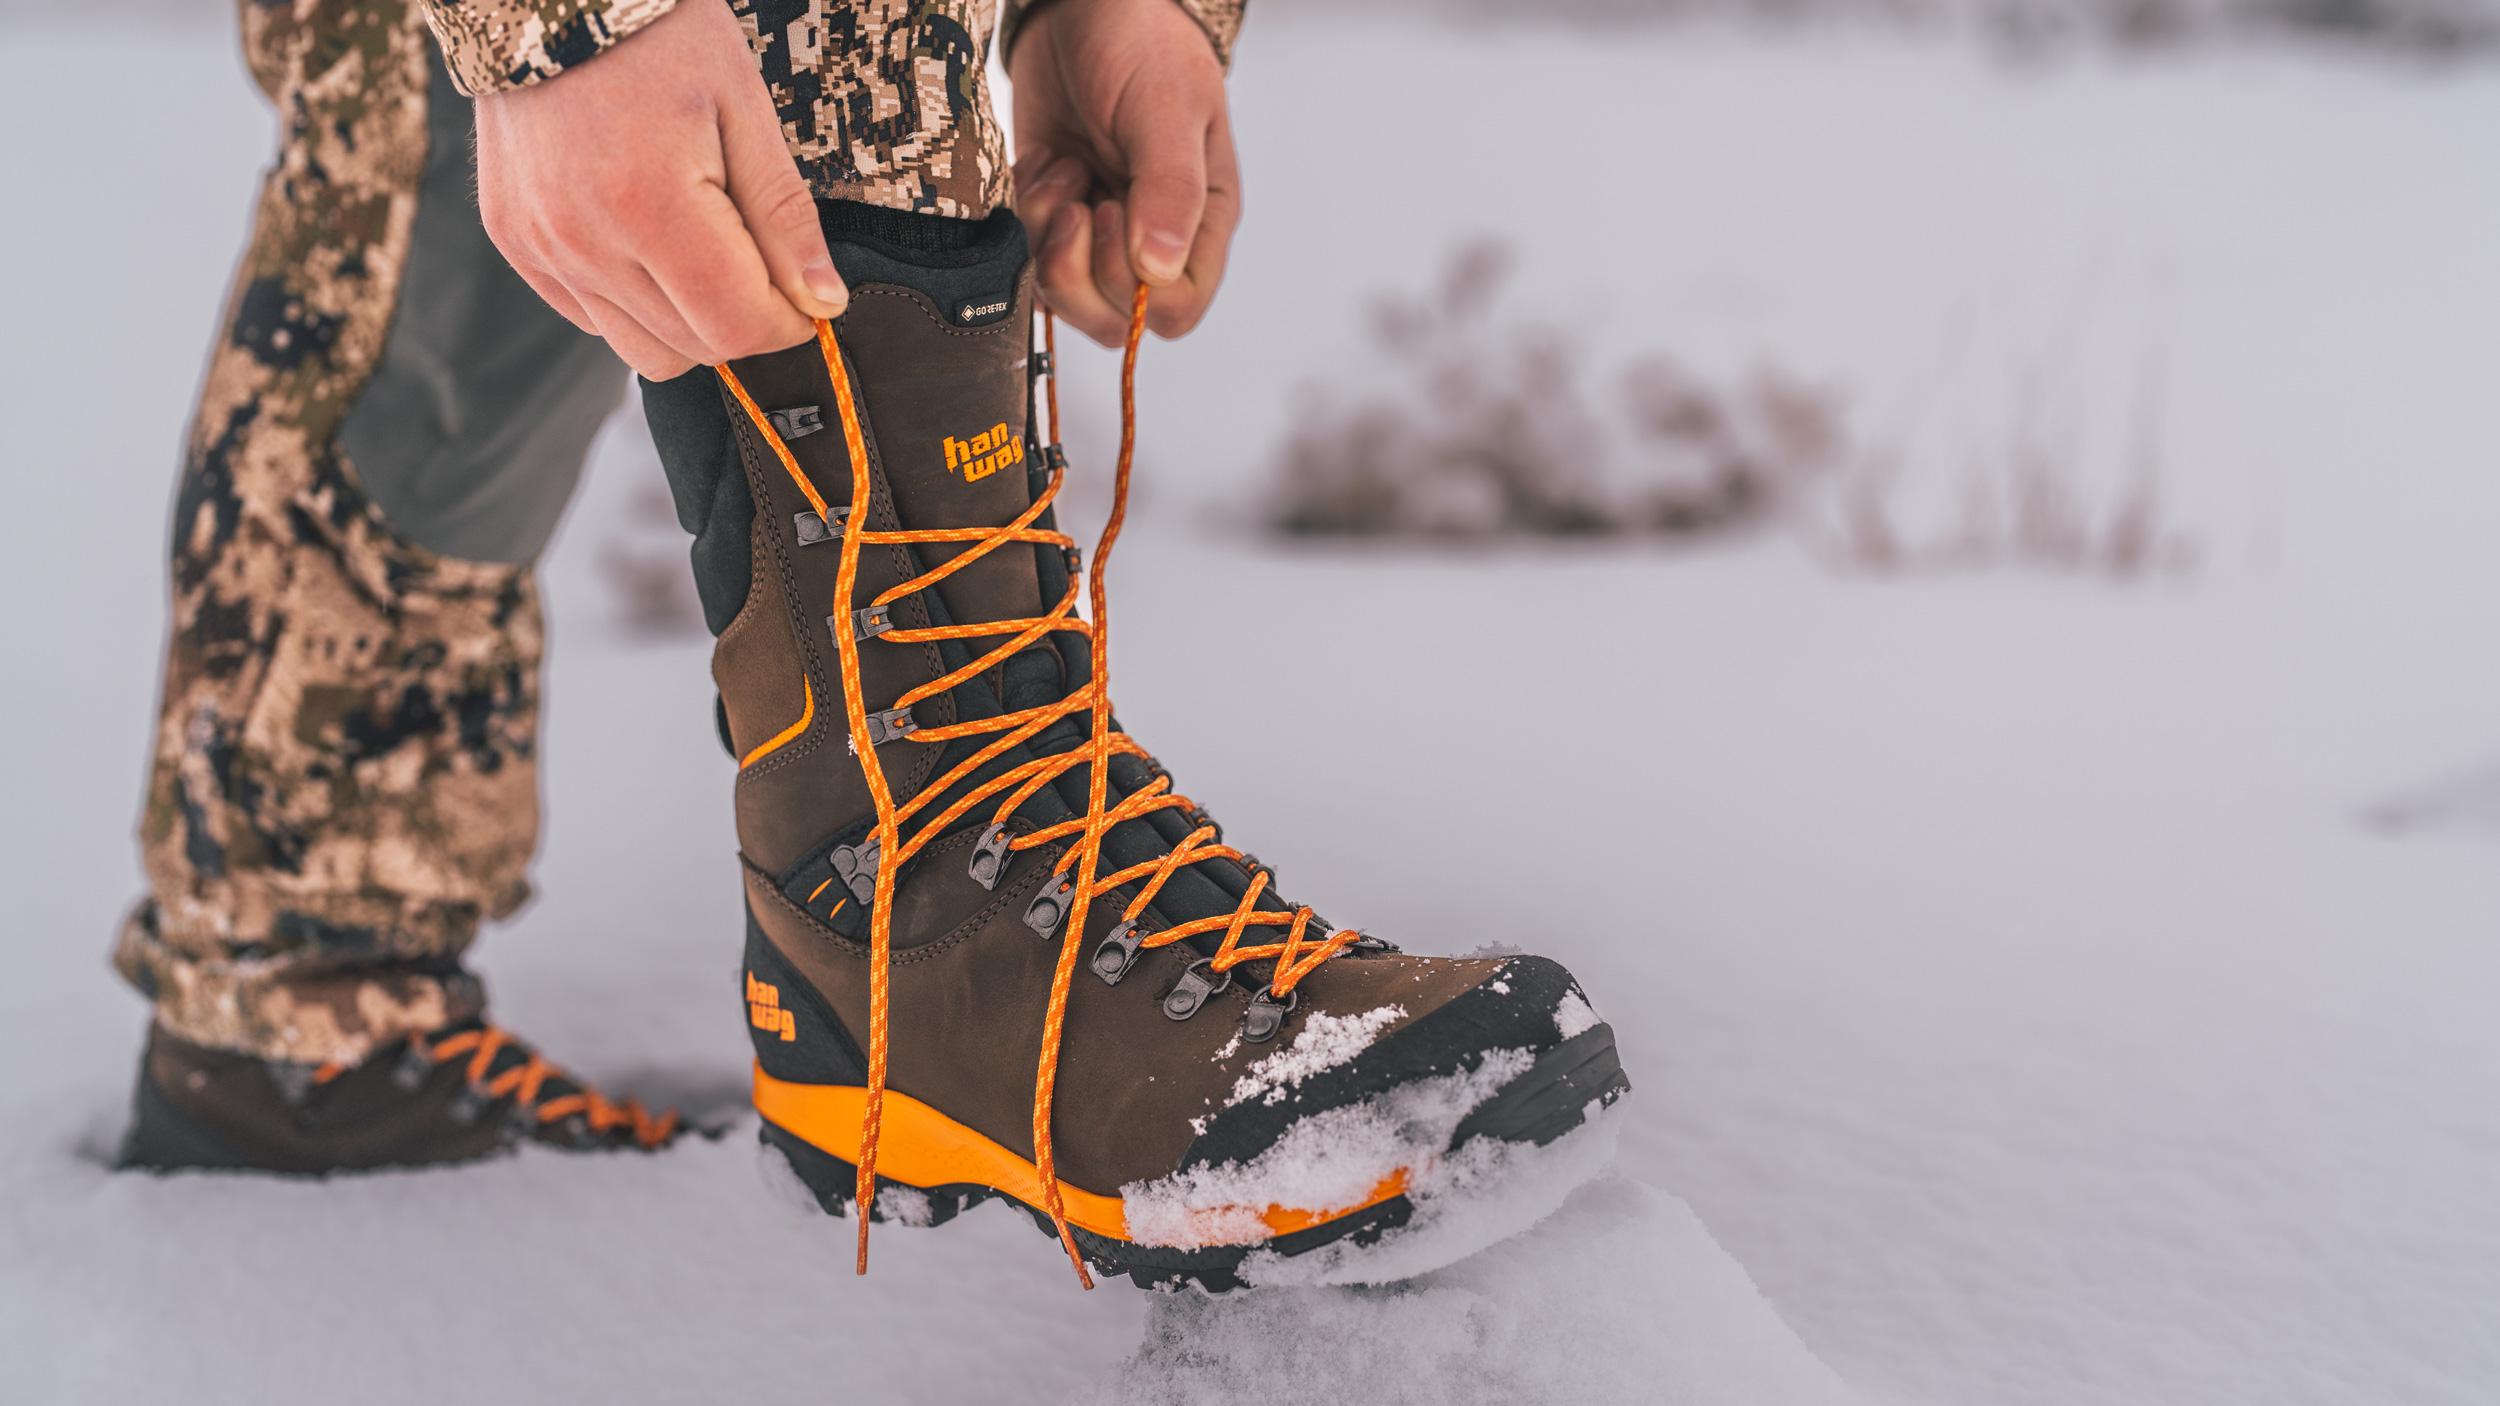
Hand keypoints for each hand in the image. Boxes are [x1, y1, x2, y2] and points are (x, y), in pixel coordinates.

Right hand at [472, 1, 843, 379]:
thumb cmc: (658, 35)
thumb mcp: (743, 109)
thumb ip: (783, 216)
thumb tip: (822, 301)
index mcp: (648, 206)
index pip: (735, 326)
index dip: (786, 326)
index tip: (807, 302)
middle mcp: (583, 241)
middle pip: (692, 348)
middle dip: (742, 322)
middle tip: (759, 265)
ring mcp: (541, 246)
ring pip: (640, 348)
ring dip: (688, 323)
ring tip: (702, 252)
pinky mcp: (515, 241)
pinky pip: (591, 318)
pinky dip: (634, 305)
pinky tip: (649, 244)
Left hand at [1009, 0, 1241, 344]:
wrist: (1085, 6)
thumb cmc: (1143, 45)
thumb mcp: (1166, 110)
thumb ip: (1169, 190)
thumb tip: (1158, 269)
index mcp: (1200, 222)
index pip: (1176, 309)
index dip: (1134, 288)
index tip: (1112, 218)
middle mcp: (1152, 238)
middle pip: (1115, 318)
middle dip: (1080, 271)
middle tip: (1080, 203)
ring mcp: (1101, 231)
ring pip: (1068, 297)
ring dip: (1049, 243)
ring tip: (1063, 176)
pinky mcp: (1056, 215)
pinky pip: (1033, 255)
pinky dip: (1029, 217)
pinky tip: (1047, 166)